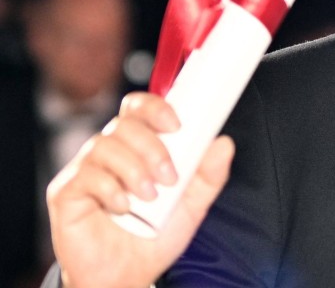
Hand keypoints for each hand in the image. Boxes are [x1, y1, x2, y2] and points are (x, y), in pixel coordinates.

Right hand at [47, 92, 233, 287]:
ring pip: (105, 146)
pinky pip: (85, 175)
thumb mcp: (192, 206)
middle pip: (124, 124)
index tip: (177, 126)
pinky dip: (110, 189)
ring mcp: (85, 170)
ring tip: (149, 197)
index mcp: (137, 147)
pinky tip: (124, 207)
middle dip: (152, 148)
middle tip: (169, 177)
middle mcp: (109, 152)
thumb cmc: (154, 237)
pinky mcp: (66, 192)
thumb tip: (224, 143)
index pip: (138, 108)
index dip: (155, 107)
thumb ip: (209, 176)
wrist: (127, 277)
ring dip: (134, 169)